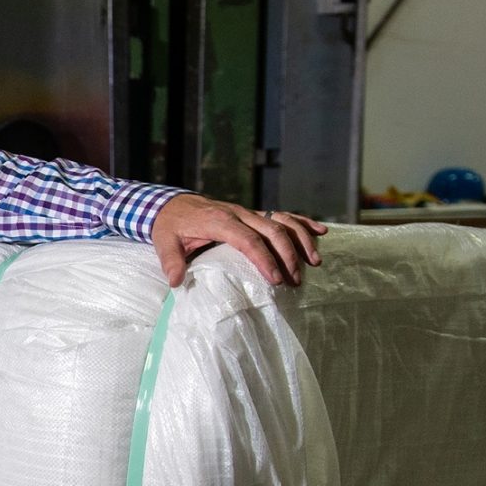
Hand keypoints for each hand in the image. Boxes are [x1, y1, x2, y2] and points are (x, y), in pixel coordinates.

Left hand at [150, 193, 326, 287]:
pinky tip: (321, 232)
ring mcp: (248, 212)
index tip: (276, 279)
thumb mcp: (164, 243)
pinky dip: (303, 223)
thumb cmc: (170, 226)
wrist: (172, 204)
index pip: (248, 240)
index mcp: (219, 220)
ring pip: (282, 221)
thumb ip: (172, 261)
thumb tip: (176, 282)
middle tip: (295, 280)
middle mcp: (238, 213)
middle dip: (287, 255)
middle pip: (272, 230)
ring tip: (314, 261)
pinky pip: (282, 215)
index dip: (264, 259)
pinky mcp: (253, 214)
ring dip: (301, 240)